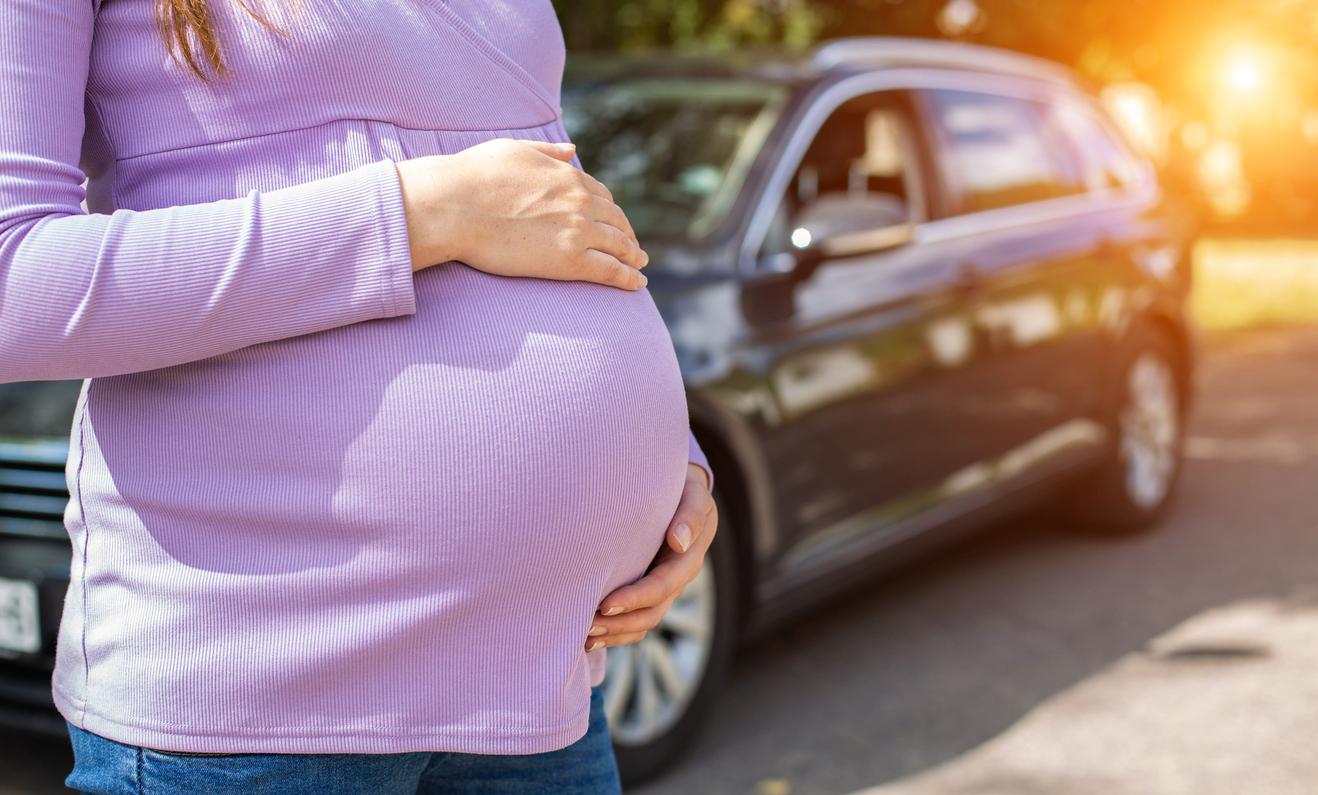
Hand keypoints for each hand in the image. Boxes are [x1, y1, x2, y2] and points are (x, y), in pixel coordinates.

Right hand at [395, 138, 649, 289]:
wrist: (455, 206)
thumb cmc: (474, 176)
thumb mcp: (516, 150)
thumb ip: (549, 152)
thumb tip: (573, 150)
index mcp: (568, 177)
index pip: (601, 196)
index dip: (611, 211)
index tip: (614, 221)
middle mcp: (580, 202)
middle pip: (615, 221)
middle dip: (627, 234)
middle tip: (633, 248)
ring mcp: (578, 232)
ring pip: (618, 246)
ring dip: (632, 257)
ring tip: (639, 267)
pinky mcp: (569, 261)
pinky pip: (610, 271)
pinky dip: (628, 278)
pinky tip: (637, 284)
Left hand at [585, 463, 716, 650]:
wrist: (682, 493)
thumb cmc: (685, 490)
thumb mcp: (694, 495)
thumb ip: (690, 516)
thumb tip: (679, 541)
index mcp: (687, 559)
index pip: (662, 586)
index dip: (635, 599)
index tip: (605, 604)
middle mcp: (676, 580)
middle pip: (651, 613)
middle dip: (619, 623)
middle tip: (586, 626)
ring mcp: (662, 589)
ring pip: (642, 623)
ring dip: (615, 633)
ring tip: (583, 637)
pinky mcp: (648, 591)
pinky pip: (635, 622)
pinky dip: (615, 632)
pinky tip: (589, 638)